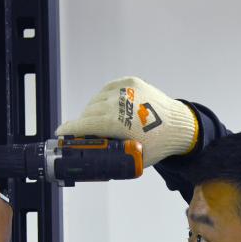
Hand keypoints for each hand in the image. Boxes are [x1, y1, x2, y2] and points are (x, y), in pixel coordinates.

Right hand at [56, 76, 197, 166]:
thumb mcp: (133, 156)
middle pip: (88, 112)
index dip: (69, 129)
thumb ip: (112, 156)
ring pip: (97, 100)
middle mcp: (118, 103)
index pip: (84, 124)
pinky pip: (108, 89)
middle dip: (83, 122)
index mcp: (116, 123)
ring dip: (93, 110)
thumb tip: (93, 160)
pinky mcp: (131, 82)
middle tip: (83, 132)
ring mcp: (125, 90)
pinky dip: (104, 98)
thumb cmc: (158, 145)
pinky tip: (105, 107)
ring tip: (97, 120)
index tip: (61, 132)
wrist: (179, 126)